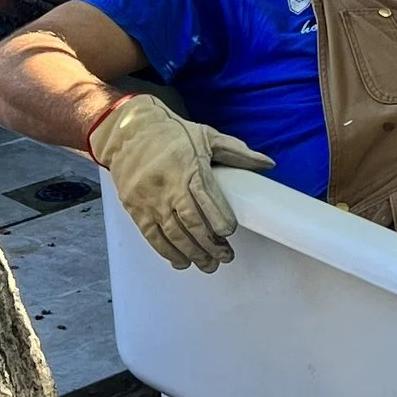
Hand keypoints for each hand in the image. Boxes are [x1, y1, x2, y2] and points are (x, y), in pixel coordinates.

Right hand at [90, 97, 273, 272]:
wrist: (128, 131)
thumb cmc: (171, 134)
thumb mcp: (207, 136)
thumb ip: (237, 152)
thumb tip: (268, 163)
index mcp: (189, 167)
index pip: (206, 199)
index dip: (219, 219)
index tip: (229, 232)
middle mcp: (168, 186)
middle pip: (191, 223)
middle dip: (210, 245)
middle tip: (225, 257)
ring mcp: (150, 199)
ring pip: (173, 234)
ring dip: (192, 253)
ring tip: (208, 265)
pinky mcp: (135, 208)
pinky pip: (152, 236)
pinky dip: (167, 252)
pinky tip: (181, 262)